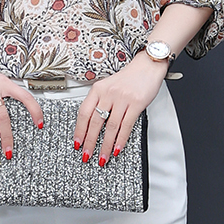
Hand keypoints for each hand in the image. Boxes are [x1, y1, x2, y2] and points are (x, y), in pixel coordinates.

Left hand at [73, 51, 167, 165]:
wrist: (146, 66)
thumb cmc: (128, 77)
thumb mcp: (108, 85)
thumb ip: (99, 101)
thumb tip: (91, 124)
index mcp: (98, 89)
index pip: (84, 112)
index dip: (79, 130)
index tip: (77, 143)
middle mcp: (108, 93)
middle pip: (95, 122)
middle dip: (89, 142)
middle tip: (86, 155)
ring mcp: (122, 98)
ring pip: (110, 127)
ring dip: (105, 145)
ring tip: (102, 157)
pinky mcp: (136, 103)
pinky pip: (126, 125)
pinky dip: (120, 139)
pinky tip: (117, 148)